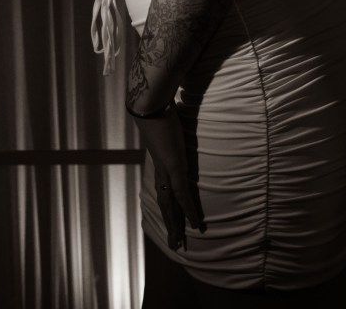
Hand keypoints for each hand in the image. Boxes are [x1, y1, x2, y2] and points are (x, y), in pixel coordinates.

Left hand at [132, 106, 203, 250]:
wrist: (150, 101)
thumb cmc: (158, 104)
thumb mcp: (168, 118)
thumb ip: (173, 121)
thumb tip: (176, 111)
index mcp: (160, 160)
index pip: (165, 189)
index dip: (170, 205)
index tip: (174, 219)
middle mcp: (161, 169)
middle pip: (165, 203)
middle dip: (170, 224)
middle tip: (176, 244)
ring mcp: (167, 169)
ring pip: (171, 205)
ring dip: (176, 225)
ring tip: (180, 243)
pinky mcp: (174, 166)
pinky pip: (183, 194)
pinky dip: (189, 210)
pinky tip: (195, 224)